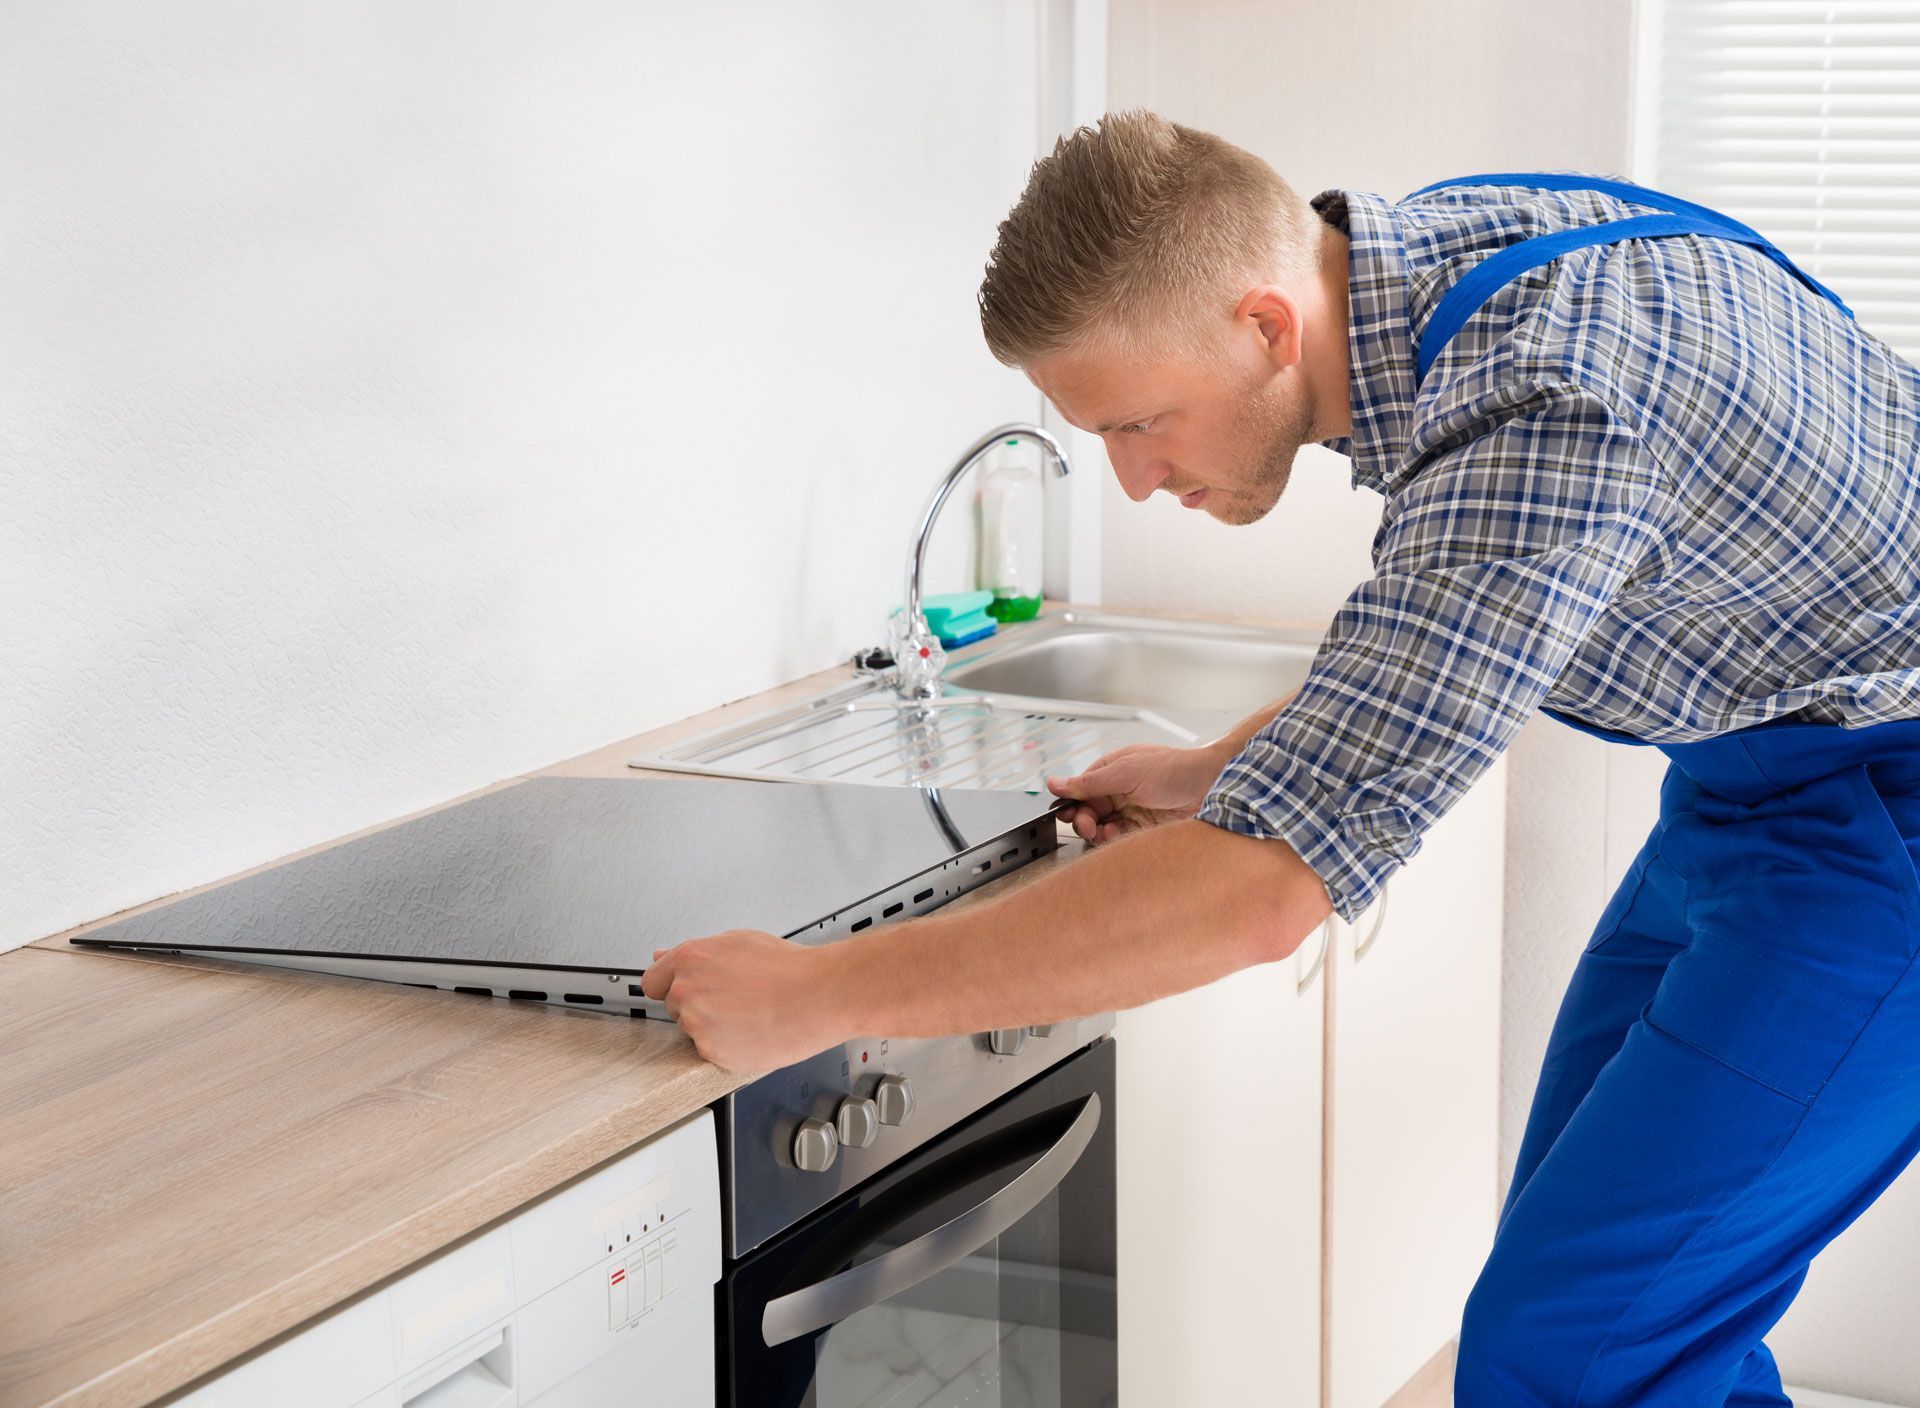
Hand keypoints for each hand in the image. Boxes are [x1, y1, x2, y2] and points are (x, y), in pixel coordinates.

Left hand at [640, 931, 849, 1071]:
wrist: (819, 996)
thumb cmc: (789, 968)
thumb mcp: (739, 942)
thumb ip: (697, 952)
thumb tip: (666, 955)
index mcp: (690, 960)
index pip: (653, 980)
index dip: (671, 984)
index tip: (684, 989)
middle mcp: (687, 992)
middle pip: (674, 1006)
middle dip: (697, 1004)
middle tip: (733, 999)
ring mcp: (698, 1025)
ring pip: (693, 1030)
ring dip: (713, 1026)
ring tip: (748, 1013)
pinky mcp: (712, 1053)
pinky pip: (710, 1051)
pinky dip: (727, 1046)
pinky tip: (751, 1030)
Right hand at [1045, 741, 1229, 844]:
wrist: (1211, 786)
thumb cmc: (1174, 770)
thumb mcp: (1125, 773)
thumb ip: (1088, 782)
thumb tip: (1055, 783)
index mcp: (1112, 769)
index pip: (1081, 787)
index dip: (1072, 802)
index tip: (1068, 814)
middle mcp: (1120, 788)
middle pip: (1089, 809)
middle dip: (1084, 819)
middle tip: (1086, 825)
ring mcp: (1132, 807)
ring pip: (1102, 825)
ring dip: (1098, 830)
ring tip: (1102, 831)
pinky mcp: (1144, 825)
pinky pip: (1119, 835)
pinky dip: (1114, 838)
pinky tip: (1117, 835)